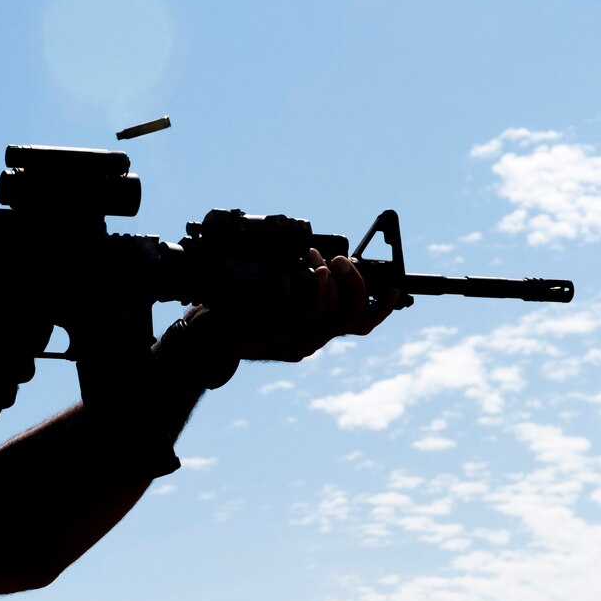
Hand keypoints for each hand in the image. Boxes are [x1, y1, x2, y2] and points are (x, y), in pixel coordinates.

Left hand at [164, 249, 397, 388]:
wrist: (205, 332)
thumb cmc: (233, 308)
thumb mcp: (272, 290)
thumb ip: (297, 281)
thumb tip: (317, 257)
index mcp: (314, 328)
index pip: (359, 324)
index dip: (380, 307)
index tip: (396, 288)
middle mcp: (314, 338)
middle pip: (358, 319)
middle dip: (360, 285)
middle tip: (346, 259)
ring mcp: (303, 343)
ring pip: (341, 317)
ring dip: (342, 283)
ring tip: (331, 260)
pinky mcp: (289, 340)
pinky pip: (316, 315)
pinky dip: (322, 289)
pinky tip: (317, 269)